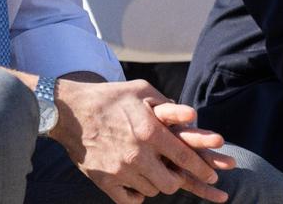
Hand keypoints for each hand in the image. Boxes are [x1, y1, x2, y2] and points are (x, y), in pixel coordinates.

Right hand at [51, 78, 229, 203]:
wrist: (70, 111)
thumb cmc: (109, 97)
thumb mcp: (141, 90)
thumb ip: (167, 104)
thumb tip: (190, 115)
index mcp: (150, 131)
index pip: (185, 157)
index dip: (202, 169)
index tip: (213, 177)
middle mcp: (138, 154)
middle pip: (171, 183)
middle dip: (179, 180)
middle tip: (179, 176)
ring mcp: (121, 171)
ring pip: (152, 191)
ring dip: (157, 184)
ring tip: (154, 173)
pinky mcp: (105, 182)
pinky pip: (130, 200)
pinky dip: (137, 195)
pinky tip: (138, 184)